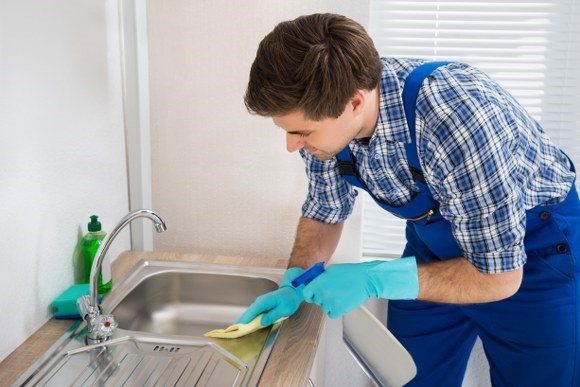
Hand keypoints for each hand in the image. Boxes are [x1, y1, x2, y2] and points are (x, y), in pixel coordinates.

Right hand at [235, 267, 304, 326]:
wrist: (291, 292)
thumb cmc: (289, 300)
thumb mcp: (284, 310)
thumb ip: (272, 316)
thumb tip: (261, 322)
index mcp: (264, 302)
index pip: (251, 313)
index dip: (244, 321)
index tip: (237, 329)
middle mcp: (258, 302)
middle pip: (247, 313)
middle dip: (240, 322)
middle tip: (233, 332)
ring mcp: (258, 303)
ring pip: (248, 313)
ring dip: (243, 321)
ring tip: (236, 330)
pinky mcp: (260, 306)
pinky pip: (252, 313)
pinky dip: (248, 319)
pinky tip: (244, 325)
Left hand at [302, 257, 418, 318]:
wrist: (364, 279)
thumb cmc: (350, 273)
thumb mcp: (330, 270)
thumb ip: (319, 278)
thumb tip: (312, 283)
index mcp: (318, 282)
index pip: (306, 294)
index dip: (310, 294)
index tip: (313, 294)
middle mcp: (322, 293)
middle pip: (316, 301)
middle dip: (322, 297)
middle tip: (333, 291)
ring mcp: (330, 302)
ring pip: (325, 307)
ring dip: (330, 304)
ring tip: (340, 295)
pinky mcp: (338, 309)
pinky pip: (332, 314)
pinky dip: (336, 310)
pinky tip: (342, 301)